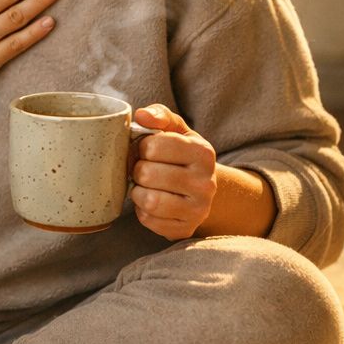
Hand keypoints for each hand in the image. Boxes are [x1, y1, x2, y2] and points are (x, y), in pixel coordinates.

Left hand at [129, 104, 216, 240]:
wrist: (201, 190)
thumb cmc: (180, 155)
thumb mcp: (176, 130)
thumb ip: (159, 115)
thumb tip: (141, 115)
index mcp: (203, 152)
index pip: (153, 146)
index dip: (141, 147)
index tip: (146, 150)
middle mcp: (206, 182)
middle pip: (147, 173)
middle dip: (137, 170)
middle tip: (142, 169)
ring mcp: (198, 209)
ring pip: (149, 200)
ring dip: (138, 192)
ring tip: (145, 186)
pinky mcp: (185, 228)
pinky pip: (149, 220)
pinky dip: (142, 211)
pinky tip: (151, 202)